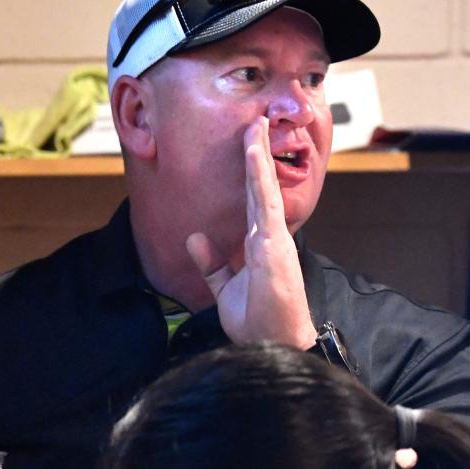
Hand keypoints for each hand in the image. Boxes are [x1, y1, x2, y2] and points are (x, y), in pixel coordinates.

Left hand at [186, 117, 316, 347]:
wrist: (272, 346)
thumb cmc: (257, 322)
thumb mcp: (225, 289)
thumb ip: (212, 264)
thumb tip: (195, 237)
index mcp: (260, 245)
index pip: (254, 201)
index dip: (251, 173)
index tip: (248, 145)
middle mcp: (270, 237)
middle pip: (262, 188)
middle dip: (257, 154)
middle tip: (256, 122)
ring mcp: (274, 239)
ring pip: (264, 188)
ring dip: (259, 155)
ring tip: (255, 125)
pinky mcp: (274, 245)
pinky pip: (265, 203)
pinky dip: (259, 175)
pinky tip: (252, 152)